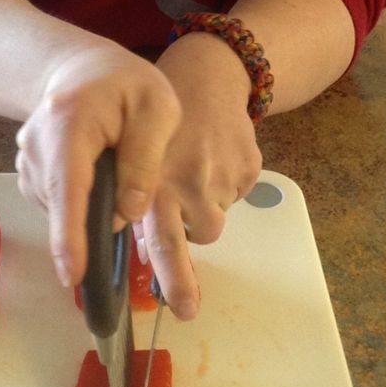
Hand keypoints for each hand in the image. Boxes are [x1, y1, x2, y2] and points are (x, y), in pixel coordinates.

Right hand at [14, 40, 180, 293]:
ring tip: (116, 172)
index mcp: (70, 124)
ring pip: (59, 208)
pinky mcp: (28, 173)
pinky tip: (98, 179)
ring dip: (89, 210)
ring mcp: (26, 159)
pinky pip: (57, 204)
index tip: (74, 273)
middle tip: (129, 202)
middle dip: (92, 224)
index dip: (70, 234)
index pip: (67, 186)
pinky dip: (79, 204)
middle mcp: (36, 144)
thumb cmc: (127, 85)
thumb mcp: (157, 109)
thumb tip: (129, 214)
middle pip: (61, 204)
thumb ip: (146, 158)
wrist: (81, 69)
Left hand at [138, 33, 262, 315]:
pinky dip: (222, 188)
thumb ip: (137, 199)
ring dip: (200, 212)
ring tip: (188, 180)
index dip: (168, 277)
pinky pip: (235, 196)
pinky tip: (211, 162)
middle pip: (195, 240)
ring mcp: (223, 176)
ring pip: (212, 220)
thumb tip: (141, 248)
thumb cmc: (160, 121)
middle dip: (184, 281)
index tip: (177, 309)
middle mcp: (190, 182)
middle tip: (187, 310)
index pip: (161, 238)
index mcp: (156, 180)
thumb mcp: (136, 155)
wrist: (208, 76)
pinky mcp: (249, 167)